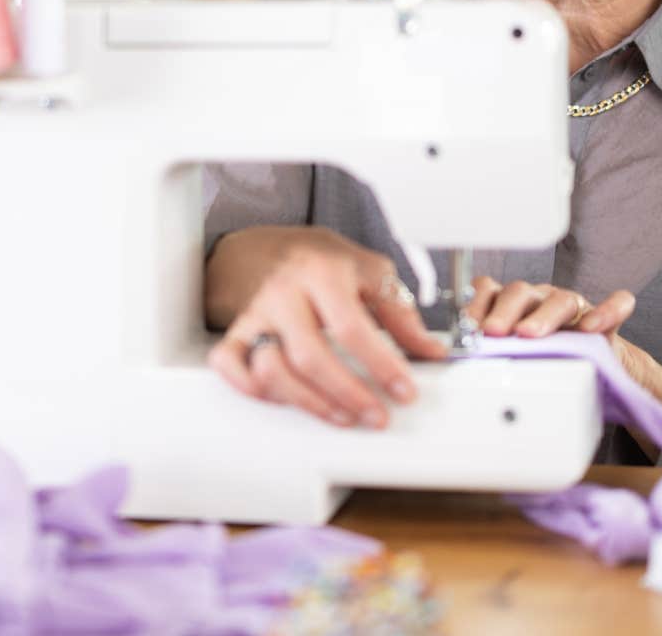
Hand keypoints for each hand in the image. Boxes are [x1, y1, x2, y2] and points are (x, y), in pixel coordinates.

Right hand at [205, 226, 450, 428]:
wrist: (265, 245)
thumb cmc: (319, 260)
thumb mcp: (369, 271)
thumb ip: (400, 312)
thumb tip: (431, 352)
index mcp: (322, 272)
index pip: (352, 327)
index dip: (381, 365)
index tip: (404, 392)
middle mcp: (284, 293)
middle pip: (311, 356)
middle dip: (348, 394)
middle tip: (376, 416)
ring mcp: (255, 314)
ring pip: (271, 369)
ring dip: (309, 402)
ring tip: (342, 416)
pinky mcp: (235, 331)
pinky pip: (230, 367)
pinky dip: (254, 390)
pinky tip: (287, 400)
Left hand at [466, 278, 661, 410]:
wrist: (592, 372)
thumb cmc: (542, 360)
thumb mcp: (508, 357)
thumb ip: (483, 353)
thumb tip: (448, 359)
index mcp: (511, 304)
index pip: (488, 290)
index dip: (476, 303)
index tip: (465, 326)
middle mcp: (540, 299)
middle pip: (519, 293)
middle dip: (504, 312)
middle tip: (492, 332)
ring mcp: (574, 307)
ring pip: (561, 299)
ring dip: (544, 315)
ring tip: (530, 335)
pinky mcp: (606, 320)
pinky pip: (615, 305)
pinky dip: (606, 312)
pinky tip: (592, 327)